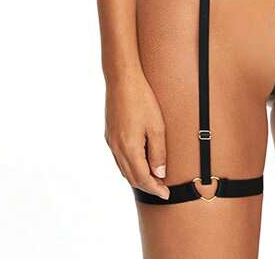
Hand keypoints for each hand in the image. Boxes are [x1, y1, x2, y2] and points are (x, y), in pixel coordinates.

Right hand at [104, 67, 170, 198]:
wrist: (122, 80)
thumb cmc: (142, 99)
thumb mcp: (156, 126)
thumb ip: (158, 152)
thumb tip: (159, 174)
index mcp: (129, 148)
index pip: (143, 178)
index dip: (155, 188)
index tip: (166, 194)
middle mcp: (116, 148)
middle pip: (131, 177)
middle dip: (147, 186)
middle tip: (161, 189)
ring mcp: (110, 141)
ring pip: (123, 169)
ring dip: (137, 177)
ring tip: (152, 179)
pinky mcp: (109, 134)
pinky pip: (118, 158)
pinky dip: (129, 166)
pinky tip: (138, 162)